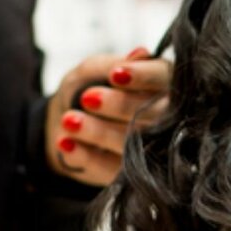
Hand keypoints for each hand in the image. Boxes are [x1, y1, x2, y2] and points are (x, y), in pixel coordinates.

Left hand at [45, 48, 171, 186]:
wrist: (64, 125)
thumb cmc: (85, 89)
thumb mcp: (92, 70)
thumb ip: (112, 64)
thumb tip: (142, 53)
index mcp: (162, 85)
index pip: (164, 78)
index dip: (143, 76)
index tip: (116, 75)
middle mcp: (167, 119)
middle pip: (156, 114)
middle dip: (120, 106)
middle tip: (87, 98)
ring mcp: (151, 151)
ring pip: (135, 145)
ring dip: (100, 133)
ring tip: (68, 121)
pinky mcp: (132, 176)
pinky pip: (113, 171)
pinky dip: (87, 157)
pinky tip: (65, 144)